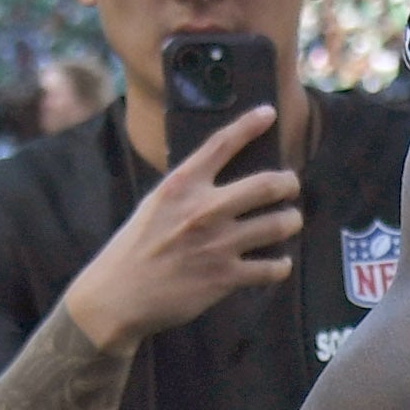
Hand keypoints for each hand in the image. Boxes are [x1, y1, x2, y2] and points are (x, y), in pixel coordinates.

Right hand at [60, 105, 299, 348]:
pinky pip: (271, 268)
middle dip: (289, 183)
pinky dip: (280, 265)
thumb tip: (220, 182)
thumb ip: (187, 191)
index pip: (222, 144)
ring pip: (278, 224)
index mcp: (181, 185)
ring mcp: (218, 244)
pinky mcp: (225, 277)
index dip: (250, 125)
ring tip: (290, 222)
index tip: (269, 113)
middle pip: (267, 184)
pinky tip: (278, 263)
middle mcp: (204, 209)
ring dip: (291, 221)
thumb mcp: (155, 205)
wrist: (117, 296)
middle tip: (291, 186)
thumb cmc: (133, 249)